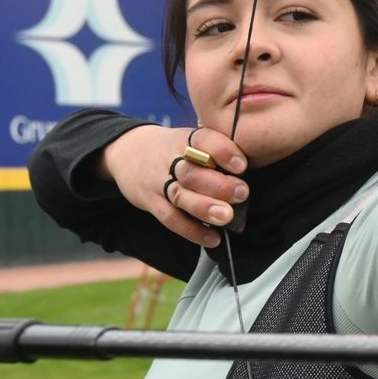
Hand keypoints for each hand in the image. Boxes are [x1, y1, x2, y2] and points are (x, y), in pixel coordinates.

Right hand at [99, 125, 251, 247]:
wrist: (126, 151)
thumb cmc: (173, 149)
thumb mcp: (189, 140)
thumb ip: (215, 152)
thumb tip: (251, 173)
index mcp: (185, 139)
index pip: (202, 139)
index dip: (222, 151)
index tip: (242, 164)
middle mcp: (169, 158)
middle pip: (192, 172)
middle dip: (218, 185)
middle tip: (242, 193)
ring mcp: (157, 181)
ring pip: (180, 195)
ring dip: (204, 207)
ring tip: (227, 217)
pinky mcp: (150, 201)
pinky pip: (169, 218)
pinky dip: (191, 231)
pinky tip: (212, 239)